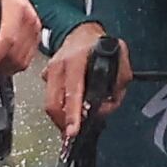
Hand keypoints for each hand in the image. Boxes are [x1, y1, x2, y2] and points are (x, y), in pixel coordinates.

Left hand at [0, 0, 41, 73]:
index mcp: (14, 7)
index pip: (7, 39)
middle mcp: (29, 18)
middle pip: (15, 55)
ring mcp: (35, 27)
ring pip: (22, 61)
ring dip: (4, 66)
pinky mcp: (37, 35)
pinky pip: (27, 59)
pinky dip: (13, 63)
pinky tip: (2, 56)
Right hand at [43, 22, 130, 140]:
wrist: (81, 33)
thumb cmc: (101, 47)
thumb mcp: (121, 60)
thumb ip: (118, 85)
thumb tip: (106, 108)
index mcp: (76, 60)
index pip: (72, 91)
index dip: (72, 113)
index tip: (72, 131)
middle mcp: (58, 65)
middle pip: (54, 103)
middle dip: (63, 122)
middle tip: (74, 133)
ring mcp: (49, 71)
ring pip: (50, 103)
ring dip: (61, 117)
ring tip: (73, 123)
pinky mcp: (45, 76)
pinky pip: (50, 97)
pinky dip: (60, 108)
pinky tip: (70, 109)